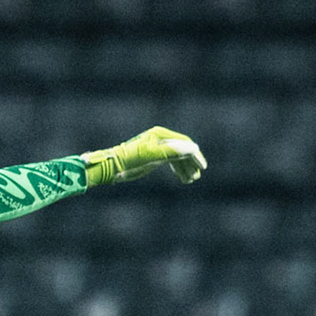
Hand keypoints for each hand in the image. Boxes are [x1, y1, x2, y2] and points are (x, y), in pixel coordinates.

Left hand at [81, 126, 205, 186]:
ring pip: (177, 158)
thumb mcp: (150, 156)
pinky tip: (183, 179)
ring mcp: (157, 148)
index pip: (184, 143)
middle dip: (190, 164)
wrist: (113, 166)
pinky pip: (171, 162)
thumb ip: (171, 151)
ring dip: (185, 169)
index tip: (202, 167)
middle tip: (196, 177)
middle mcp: (160, 139)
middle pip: (182, 150)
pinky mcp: (154, 158)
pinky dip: (178, 170)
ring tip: (191, 180)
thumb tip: (192, 149)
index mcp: (160, 135)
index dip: (194, 155)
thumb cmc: (129, 160)